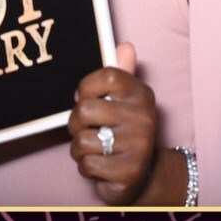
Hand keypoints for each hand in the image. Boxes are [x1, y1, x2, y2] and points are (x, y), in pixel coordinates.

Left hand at [66, 43, 159, 204]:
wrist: (143, 175)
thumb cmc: (123, 132)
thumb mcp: (124, 101)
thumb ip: (122, 73)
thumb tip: (126, 46)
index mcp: (141, 94)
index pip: (105, 76)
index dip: (86, 88)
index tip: (87, 98)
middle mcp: (144, 116)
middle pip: (84, 109)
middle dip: (76, 124)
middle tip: (89, 129)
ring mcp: (139, 145)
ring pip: (82, 140)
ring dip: (80, 149)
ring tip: (96, 149)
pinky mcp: (130, 171)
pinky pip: (87, 164)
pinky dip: (87, 168)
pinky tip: (101, 166)